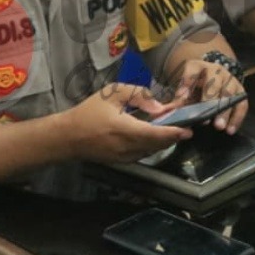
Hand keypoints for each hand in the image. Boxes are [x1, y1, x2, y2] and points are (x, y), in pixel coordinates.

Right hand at [64, 84, 190, 163]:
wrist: (66, 137)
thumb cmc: (89, 112)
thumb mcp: (112, 93)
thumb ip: (138, 96)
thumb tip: (159, 107)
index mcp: (124, 130)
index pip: (155, 135)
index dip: (174, 133)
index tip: (188, 130)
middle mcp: (127, 148)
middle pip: (158, 144)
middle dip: (173, 135)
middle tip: (185, 124)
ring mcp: (124, 158)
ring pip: (152, 151)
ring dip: (164, 141)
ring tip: (172, 127)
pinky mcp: (121, 161)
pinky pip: (143, 154)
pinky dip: (153, 145)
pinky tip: (155, 135)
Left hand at [167, 59, 249, 133]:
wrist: (212, 78)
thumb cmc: (195, 87)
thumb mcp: (184, 90)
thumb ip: (175, 101)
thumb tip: (164, 115)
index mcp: (198, 67)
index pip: (192, 70)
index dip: (187, 82)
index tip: (182, 97)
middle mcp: (216, 70)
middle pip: (214, 83)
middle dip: (210, 101)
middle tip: (206, 119)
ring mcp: (230, 79)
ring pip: (230, 94)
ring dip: (225, 111)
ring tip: (220, 127)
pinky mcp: (240, 90)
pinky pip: (242, 103)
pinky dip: (237, 117)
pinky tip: (231, 129)